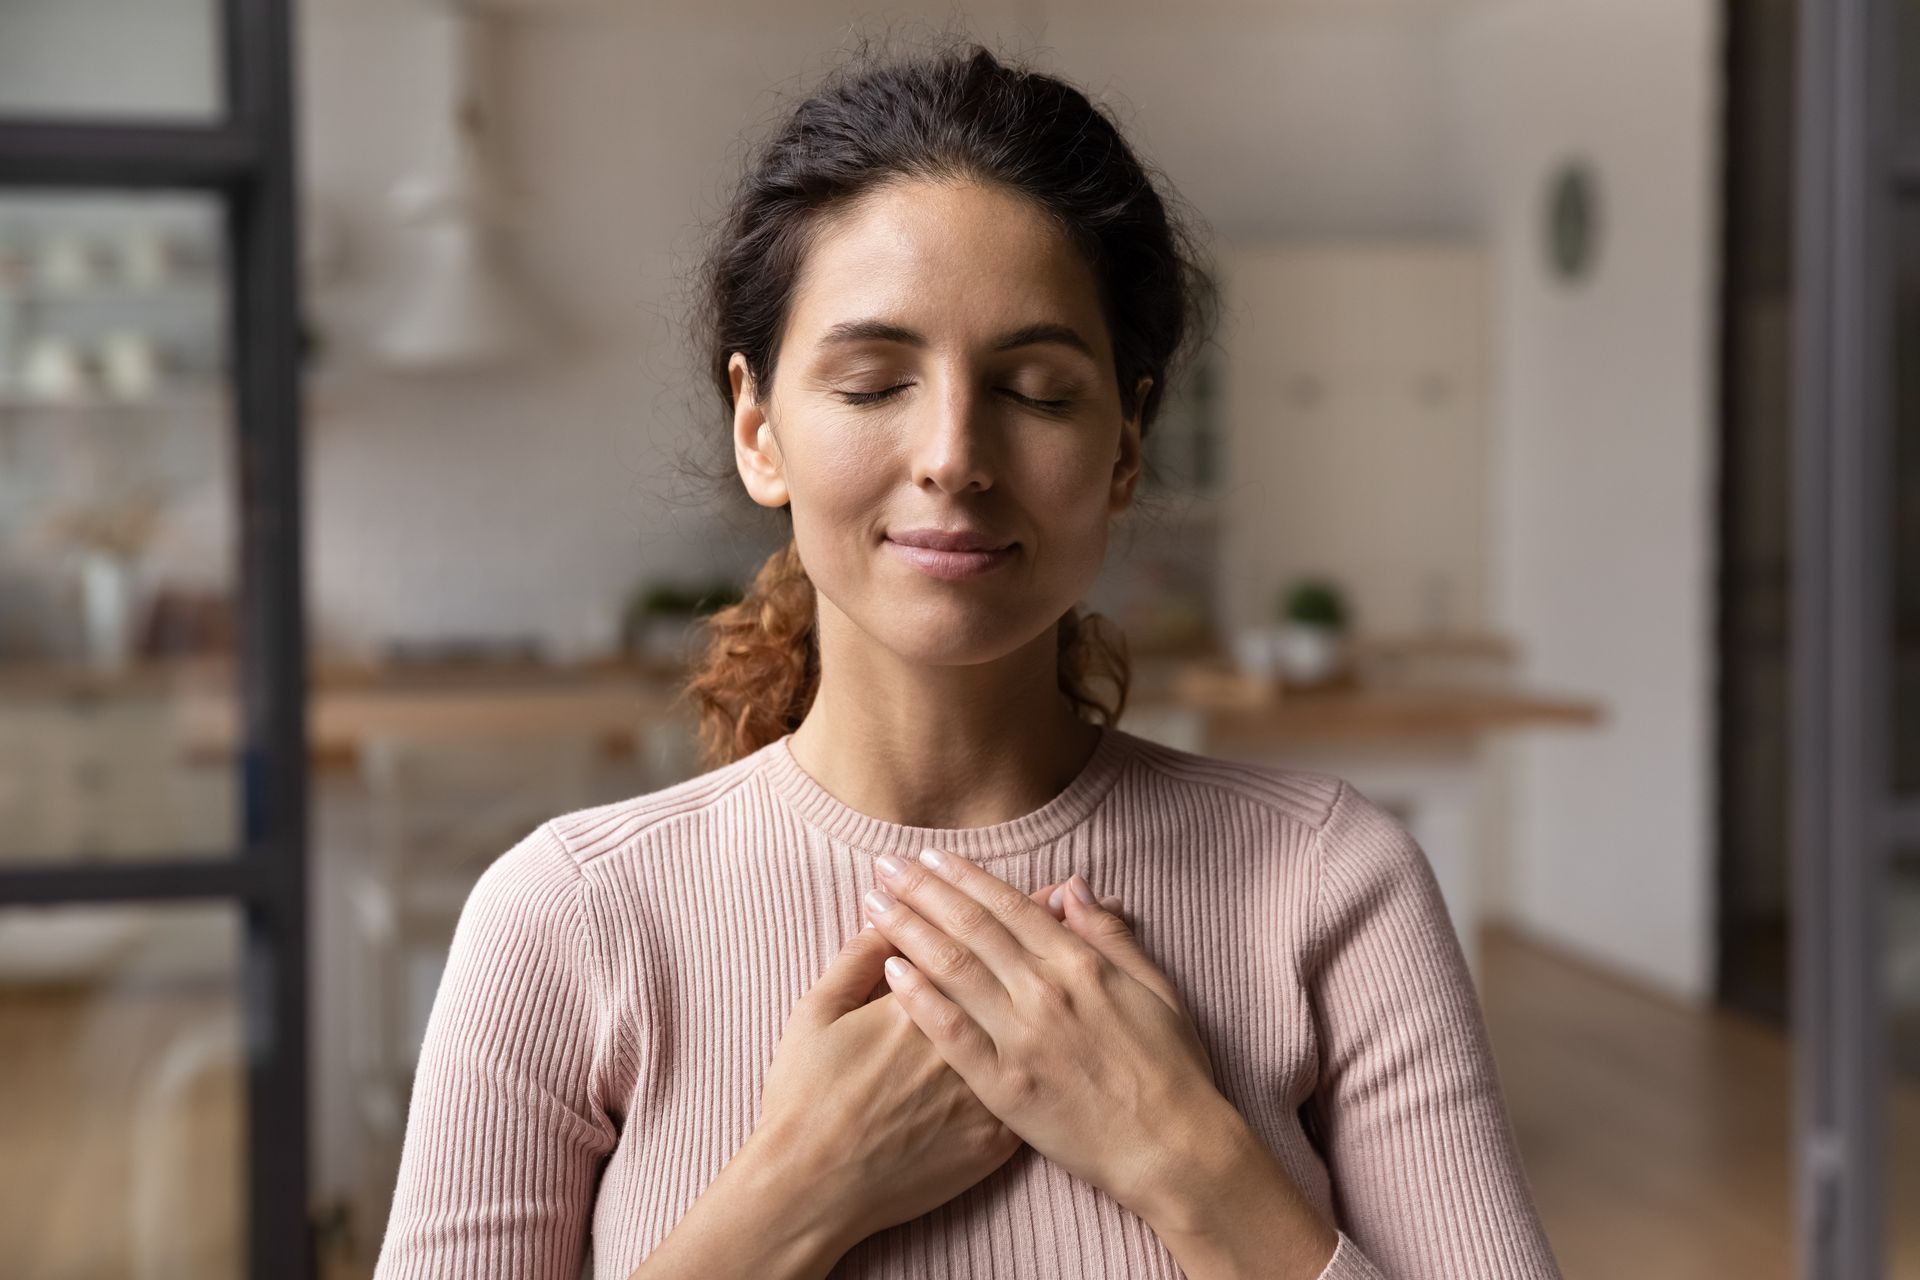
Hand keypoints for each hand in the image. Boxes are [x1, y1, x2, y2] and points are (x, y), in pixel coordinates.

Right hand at [752, 876, 1092, 1249]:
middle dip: (1046, 934)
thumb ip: (856, 959)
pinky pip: (1037, 1093)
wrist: (814, 1190)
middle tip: (1068, 898)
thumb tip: (888, 916)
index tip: (1037, 885)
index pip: (977, 939)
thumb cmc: (805, 1097)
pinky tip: (1070, 1034)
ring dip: (1061, 988)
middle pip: (1018, 977)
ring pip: (1038, 1031)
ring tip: (1082, 955)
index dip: (1010, 909)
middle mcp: (966, 1042)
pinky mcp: (996, 1141)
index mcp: (924, 1001)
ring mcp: (987, 1094)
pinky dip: (1058, 1057)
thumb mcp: (816, 1012)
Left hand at [863, 849, 1220, 1216]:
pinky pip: (952, 1033)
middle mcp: (1045, 991)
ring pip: (953, 969)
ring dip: (909, 930)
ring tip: (873, 905)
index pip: (1009, 906)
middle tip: (884, 865)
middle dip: (922, 890)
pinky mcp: (1004, 1087)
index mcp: (1081, 964)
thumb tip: (1072, 886)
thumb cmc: (1171, 1069)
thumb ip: (1108, 934)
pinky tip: (890, 973)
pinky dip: (920, 999)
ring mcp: (1022, 1038)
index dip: (965, 877)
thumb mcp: (1154, 986)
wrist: (1173, 1148)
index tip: (930, 856)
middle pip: (970, 927)